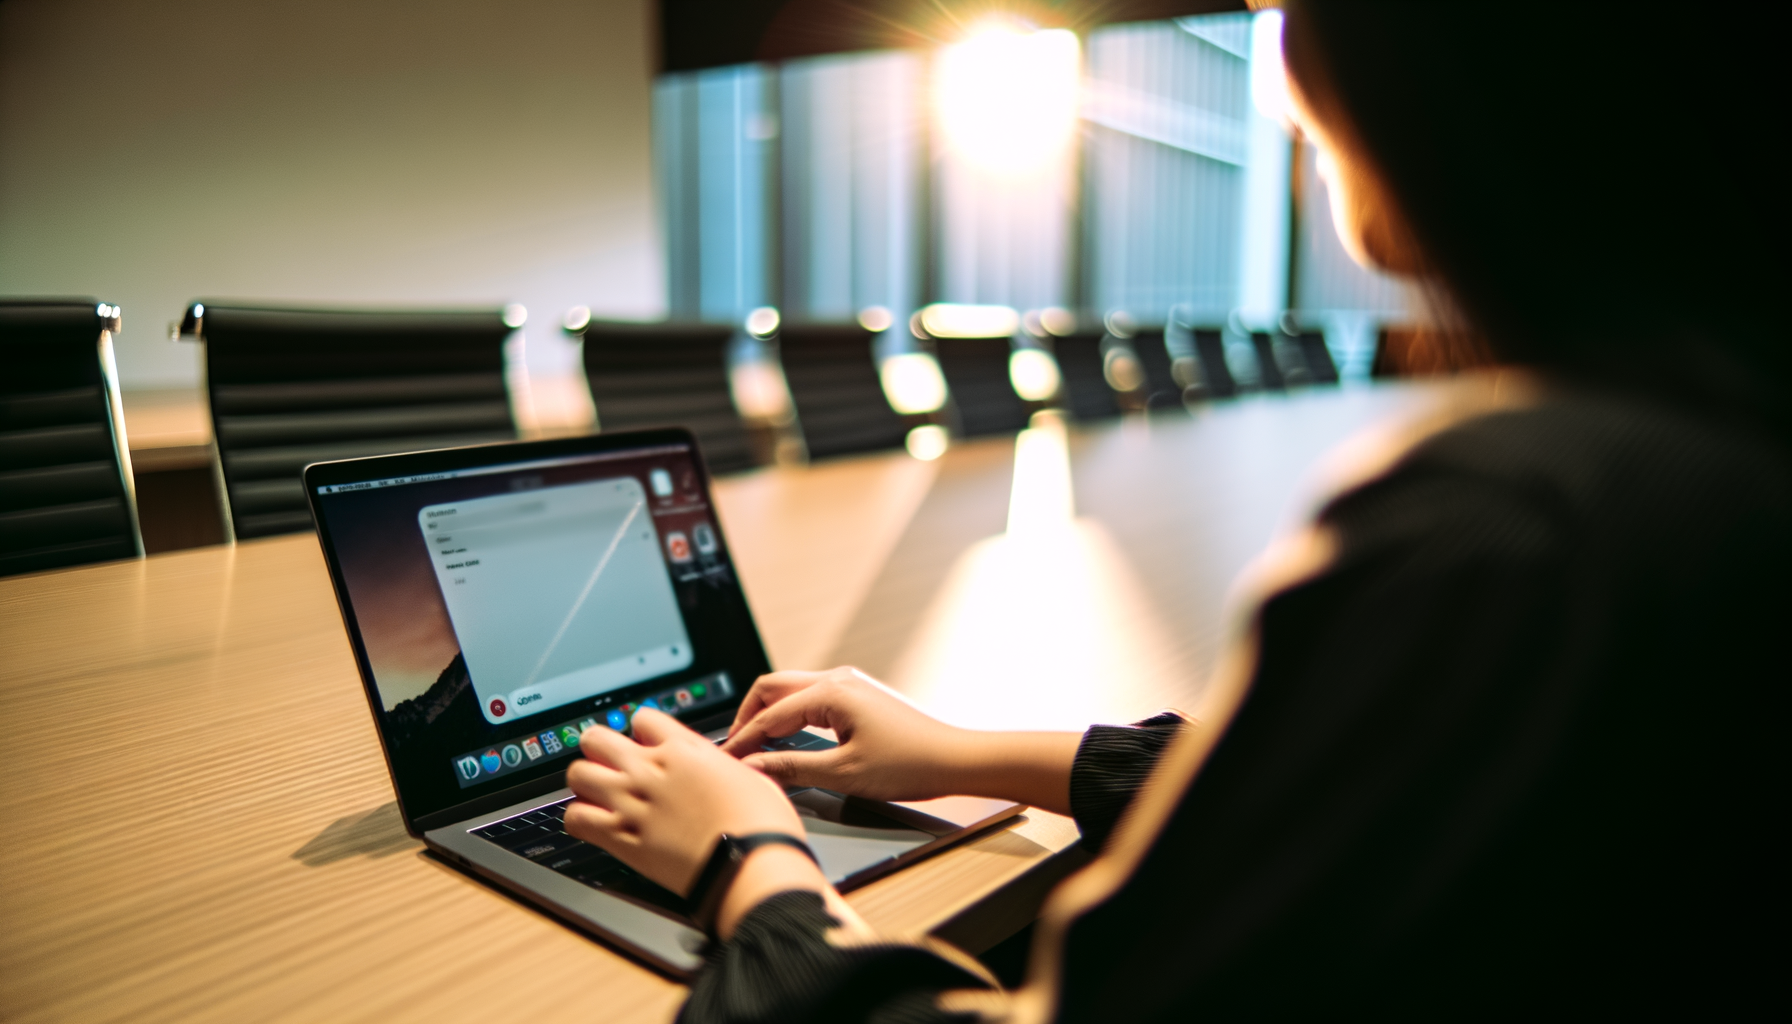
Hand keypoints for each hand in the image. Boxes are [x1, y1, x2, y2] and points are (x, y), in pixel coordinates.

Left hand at [564, 707, 806, 896]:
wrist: (749, 863)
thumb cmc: (760, 824)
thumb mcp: (751, 776)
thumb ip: (723, 767)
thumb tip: (724, 771)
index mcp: (684, 749)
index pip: (642, 718)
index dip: (642, 730)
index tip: (644, 743)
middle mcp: (651, 769)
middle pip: (597, 739)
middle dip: (599, 748)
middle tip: (608, 762)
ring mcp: (632, 802)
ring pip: (578, 774)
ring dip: (585, 781)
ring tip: (597, 793)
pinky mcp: (621, 838)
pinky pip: (575, 818)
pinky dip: (578, 819)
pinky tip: (592, 824)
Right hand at [721, 668, 968, 800]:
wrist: (954, 759)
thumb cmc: (910, 764)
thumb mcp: (843, 773)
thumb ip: (791, 768)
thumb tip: (753, 767)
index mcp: (832, 692)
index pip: (770, 715)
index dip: (743, 741)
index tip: (724, 763)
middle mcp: (838, 678)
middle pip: (773, 688)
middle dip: (748, 717)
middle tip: (734, 750)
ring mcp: (850, 684)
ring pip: (791, 690)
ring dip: (769, 714)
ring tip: (754, 746)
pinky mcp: (858, 695)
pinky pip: (810, 697)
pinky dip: (789, 714)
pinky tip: (786, 738)